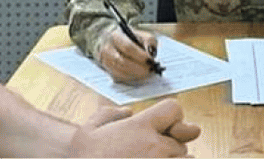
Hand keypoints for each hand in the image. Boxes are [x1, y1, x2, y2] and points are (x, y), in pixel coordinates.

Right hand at [69, 99, 200, 157]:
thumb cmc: (83, 158)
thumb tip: (128, 111)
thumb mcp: (88, 130)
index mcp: (139, 127)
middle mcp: (155, 146)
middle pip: (180, 140)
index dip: (171, 117)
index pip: (174, 109)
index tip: (162, 128)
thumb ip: (109, 114)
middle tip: (148, 154)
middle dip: (169, 146)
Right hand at [97, 26, 160, 83]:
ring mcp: (105, 60)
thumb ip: (149, 41)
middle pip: (122, 61)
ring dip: (134, 74)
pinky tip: (137, 76)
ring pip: (119, 71)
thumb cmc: (131, 38)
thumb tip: (151, 54)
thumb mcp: (142, 35)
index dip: (140, 56)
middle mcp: (107, 48)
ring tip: (145, 73)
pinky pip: (117, 77)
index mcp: (116, 36)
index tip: (150, 60)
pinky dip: (129, 78)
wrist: (115, 41)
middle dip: (138, 68)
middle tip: (149, 70)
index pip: (128, 48)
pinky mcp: (106, 69)